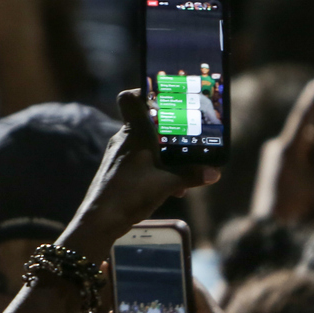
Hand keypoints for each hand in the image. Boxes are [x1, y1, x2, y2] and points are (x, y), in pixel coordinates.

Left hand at [57, 90, 218, 260]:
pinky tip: (168, 187)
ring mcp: (117, 155)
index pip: (130, 98)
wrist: (99, 220)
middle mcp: (123, 139)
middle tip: (185, 137)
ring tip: (180, 172)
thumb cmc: (129, 195)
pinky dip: (154, 168)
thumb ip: (191, 175)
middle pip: (145, 122)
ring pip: (144, 144)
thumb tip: (214, 173)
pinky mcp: (116, 171)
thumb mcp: (166, 185)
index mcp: (134, 133)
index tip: (163, 97)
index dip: (144, 92)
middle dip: (167, 131)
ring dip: (162, 155)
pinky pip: (139, 161)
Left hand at [251, 75, 313, 223]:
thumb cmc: (292, 204)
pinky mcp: (273, 166)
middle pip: (308, 136)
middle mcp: (278, 148)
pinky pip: (295, 157)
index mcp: (287, 148)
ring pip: (303, 148)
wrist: (268, 225)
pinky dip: (308, 163)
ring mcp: (274, 157)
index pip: (305, 116)